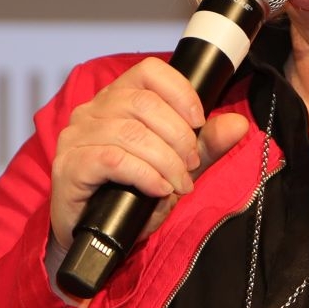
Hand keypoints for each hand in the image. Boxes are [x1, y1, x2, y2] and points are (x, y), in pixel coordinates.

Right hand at [48, 58, 251, 254]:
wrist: (94, 236)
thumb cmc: (129, 195)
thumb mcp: (175, 166)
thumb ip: (204, 145)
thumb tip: (238, 124)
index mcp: (117, 98)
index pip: (149, 71)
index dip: (180, 91)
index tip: (199, 122)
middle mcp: (92, 110)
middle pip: (143, 103)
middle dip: (179, 136)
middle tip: (190, 166)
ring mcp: (77, 137)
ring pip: (130, 133)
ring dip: (166, 161)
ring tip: (178, 184)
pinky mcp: (70, 166)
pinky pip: (113, 160)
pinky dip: (144, 175)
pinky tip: (158, 189)